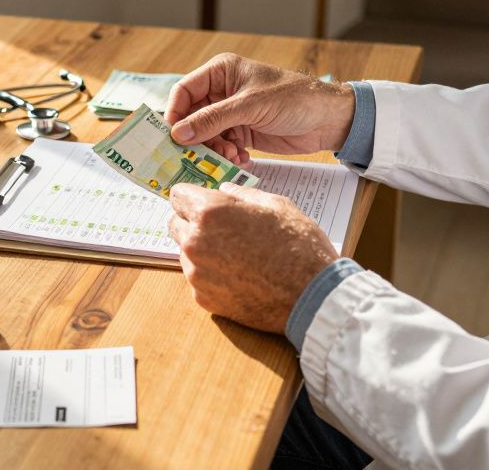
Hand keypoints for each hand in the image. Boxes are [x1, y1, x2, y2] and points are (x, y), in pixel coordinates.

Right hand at [164, 53, 354, 164]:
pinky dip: (227, 155)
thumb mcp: (250, 106)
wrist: (328, 119)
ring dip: (214, 149)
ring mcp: (232, 113)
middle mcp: (222, 92)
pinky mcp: (242, 132)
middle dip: (196, 137)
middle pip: (192, 117)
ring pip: (206, 136)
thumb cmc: (294, 98)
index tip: (173, 137)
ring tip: (231, 155)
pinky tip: (242, 158)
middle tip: (200, 155)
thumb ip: (212, 120)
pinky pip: (222, 146)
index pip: (184, 92)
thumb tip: (178, 133)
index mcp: (221, 72)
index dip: (175, 114)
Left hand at [166, 183, 339, 333]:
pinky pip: (198, 279)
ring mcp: (197, 274)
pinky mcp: (204, 299)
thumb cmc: (298, 246)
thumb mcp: (275, 205)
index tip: (203, 201)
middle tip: (223, 227)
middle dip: (193, 222)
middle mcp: (195, 242)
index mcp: (210, 212)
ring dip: (203, 250)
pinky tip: (240, 275)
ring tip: (237, 254)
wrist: (312, 297)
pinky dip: (212, 275)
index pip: (177, 196)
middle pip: (175, 224)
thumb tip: (224, 189)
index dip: (192, 196)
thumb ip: (242, 195)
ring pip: (186, 253)